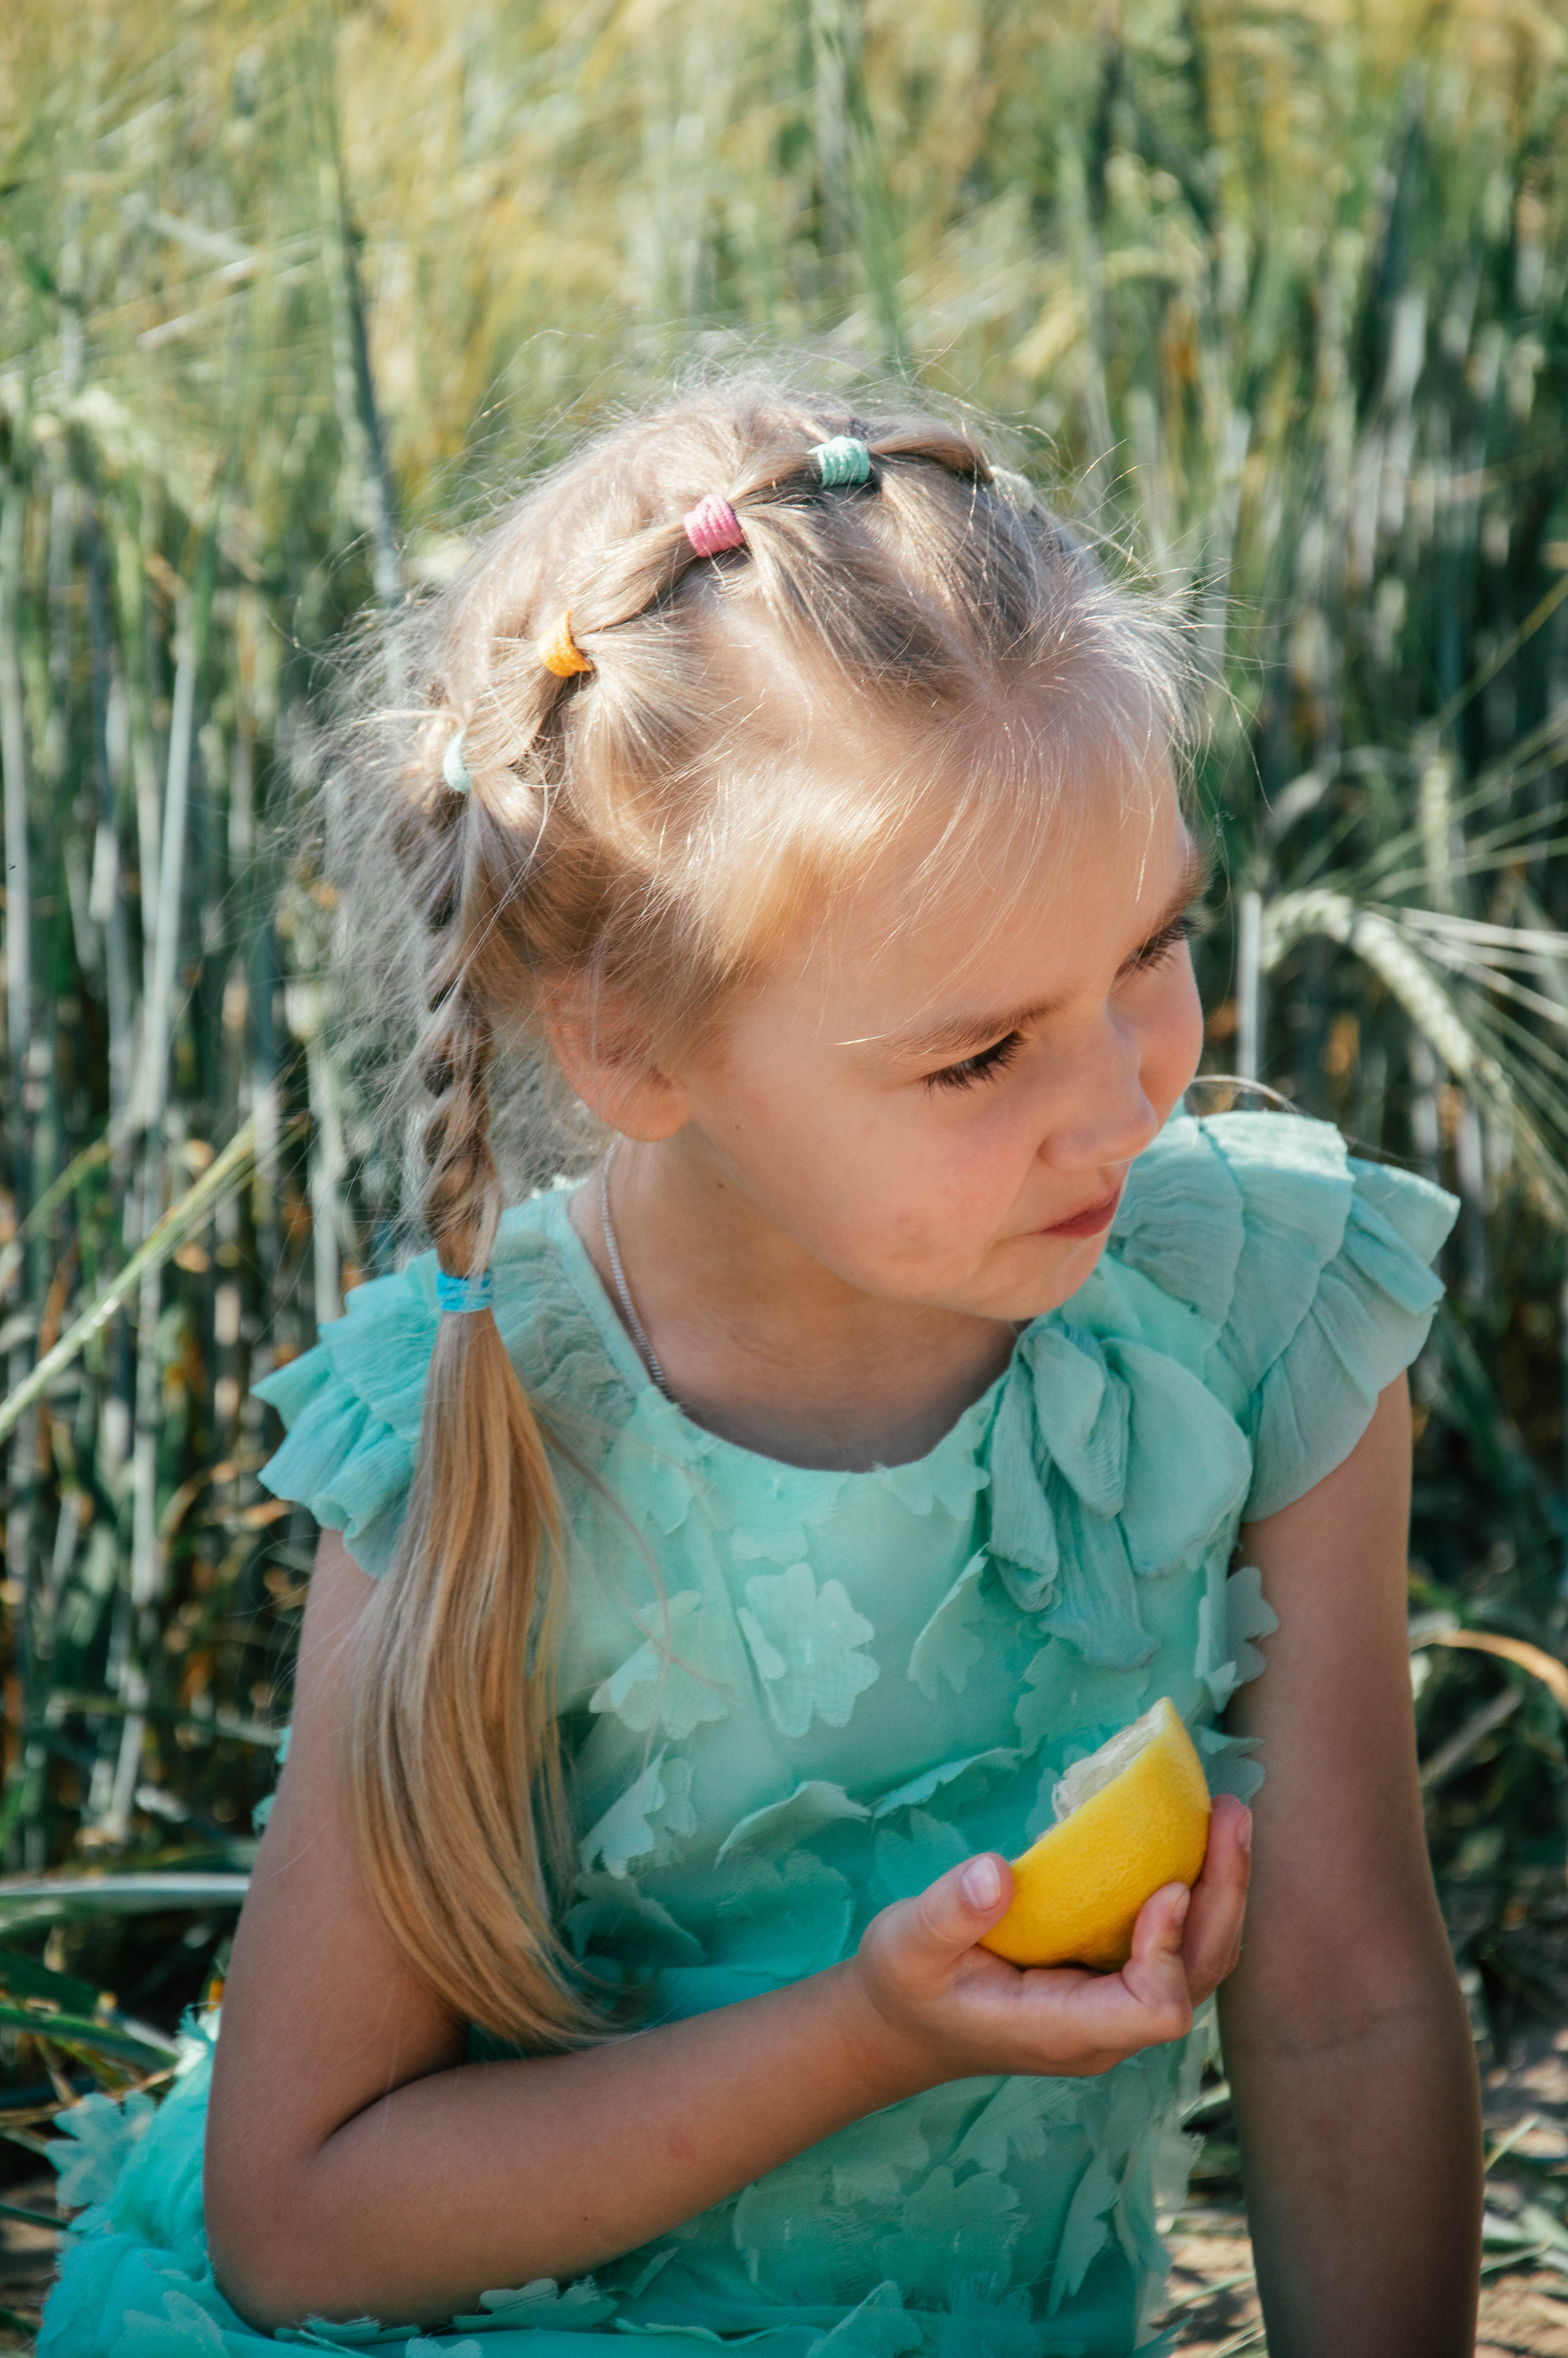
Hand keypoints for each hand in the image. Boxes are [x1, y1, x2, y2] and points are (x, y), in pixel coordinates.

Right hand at [836, 1794, 1250, 2093]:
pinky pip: (1179, 1948)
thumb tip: (996, 1871)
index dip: (1171, 1950)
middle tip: (1230, 1814)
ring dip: (1221, 1892)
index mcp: (1064, 2028)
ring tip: (1227, 1817)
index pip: (1155, 2009)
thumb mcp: (908, 1945)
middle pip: (1200, 1979)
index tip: (1166, 1885)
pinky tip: (1194, 1840)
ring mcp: (1117, 2009)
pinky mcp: (1114, 1982)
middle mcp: (1107, 2029)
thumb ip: (949, 1912)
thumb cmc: (908, 1984)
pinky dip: (1198, 1896)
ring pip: (1201, 1965)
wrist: (906, 2023)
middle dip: (1224, 1898)